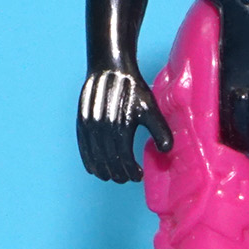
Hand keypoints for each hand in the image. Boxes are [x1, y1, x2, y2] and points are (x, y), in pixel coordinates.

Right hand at [77, 67, 172, 182]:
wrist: (111, 69)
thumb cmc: (134, 90)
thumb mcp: (151, 108)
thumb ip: (160, 130)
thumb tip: (167, 150)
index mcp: (121, 127)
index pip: (124, 159)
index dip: (130, 172)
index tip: (137, 176)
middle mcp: (102, 128)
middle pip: (108, 161)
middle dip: (118, 174)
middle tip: (127, 179)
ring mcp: (90, 126)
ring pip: (94, 157)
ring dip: (103, 171)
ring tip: (113, 177)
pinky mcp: (82, 122)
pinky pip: (83, 147)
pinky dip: (88, 161)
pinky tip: (95, 169)